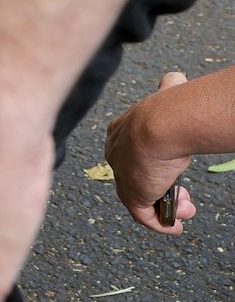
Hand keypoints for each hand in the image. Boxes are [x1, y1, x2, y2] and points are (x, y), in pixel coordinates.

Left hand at [107, 71, 198, 233]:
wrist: (162, 124)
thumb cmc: (167, 109)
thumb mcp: (166, 94)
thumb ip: (168, 88)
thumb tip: (175, 79)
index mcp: (121, 133)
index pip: (132, 154)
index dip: (156, 166)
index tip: (175, 171)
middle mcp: (118, 156)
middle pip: (140, 179)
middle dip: (165, 189)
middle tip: (184, 194)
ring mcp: (123, 177)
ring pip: (144, 199)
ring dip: (168, 207)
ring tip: (187, 208)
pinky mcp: (131, 195)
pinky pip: (144, 216)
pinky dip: (160, 224)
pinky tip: (176, 227)